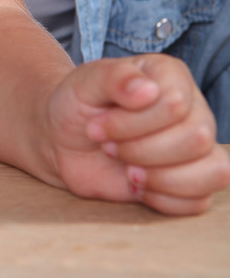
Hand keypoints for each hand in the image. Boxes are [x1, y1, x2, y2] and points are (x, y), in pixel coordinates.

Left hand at [44, 55, 229, 214]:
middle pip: (197, 138)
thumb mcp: (84, 82)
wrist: (65, 140)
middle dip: (141, 150)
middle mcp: (192, 108)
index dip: (132, 122)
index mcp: (170, 76)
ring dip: (160, 178)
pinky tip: (137, 186)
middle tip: (108, 146)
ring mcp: (196, 147)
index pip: (176, 103)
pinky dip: (163, 200)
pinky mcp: (191, 181)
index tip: (98, 125)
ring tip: (127, 170)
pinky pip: (200, 201)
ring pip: (213, 171)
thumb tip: (147, 90)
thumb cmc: (77, 105)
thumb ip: (114, 77)